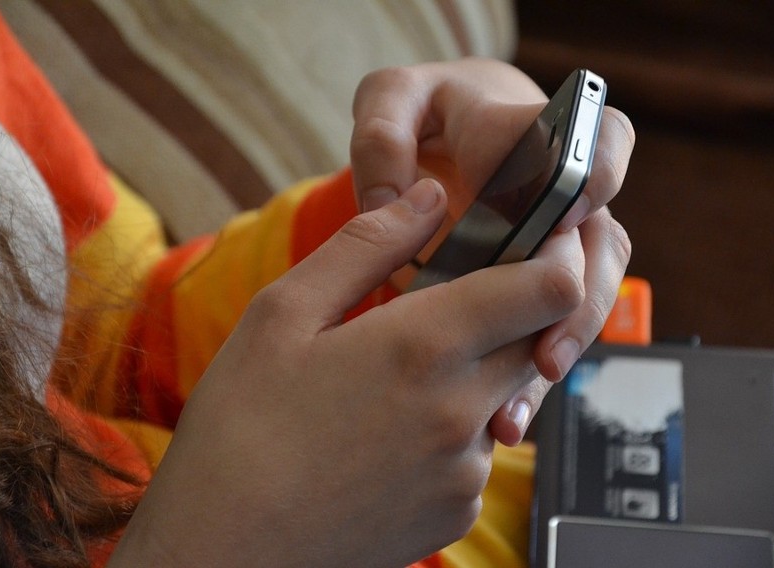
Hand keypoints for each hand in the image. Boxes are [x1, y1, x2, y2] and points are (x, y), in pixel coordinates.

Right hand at [109, 179, 587, 566]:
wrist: (223, 550)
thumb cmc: (240, 427)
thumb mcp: (282, 313)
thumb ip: (366, 244)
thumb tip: (430, 196)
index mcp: (424, 347)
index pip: (550, 289)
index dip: (551, 257)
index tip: (520, 246)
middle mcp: (463, 412)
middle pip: (536, 340)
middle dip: (503, 315)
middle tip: (432, 312)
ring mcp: (465, 471)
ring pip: (504, 397)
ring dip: (470, 377)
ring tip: (387, 388)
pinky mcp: (456, 514)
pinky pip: (479, 453)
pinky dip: (450, 433)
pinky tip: (384, 439)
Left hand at [351, 58, 633, 444]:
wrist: (453, 132)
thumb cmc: (423, 113)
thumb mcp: (393, 101)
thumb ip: (384, 140)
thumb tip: (396, 202)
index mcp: (537, 129)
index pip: (596, 143)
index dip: (590, 178)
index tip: (564, 215)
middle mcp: (565, 189)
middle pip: (601, 243)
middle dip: (575, 302)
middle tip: (544, 351)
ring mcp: (561, 238)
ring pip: (585, 296)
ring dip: (556, 352)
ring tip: (515, 407)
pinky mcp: (540, 280)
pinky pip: (551, 326)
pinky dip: (528, 374)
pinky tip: (502, 418)